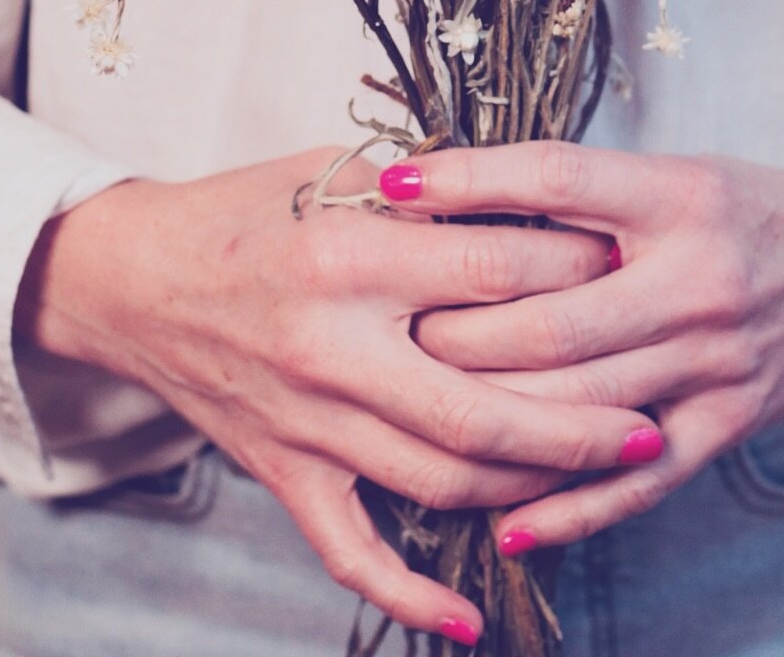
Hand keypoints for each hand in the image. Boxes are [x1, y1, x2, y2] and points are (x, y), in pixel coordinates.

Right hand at [16, 148, 662, 643]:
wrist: (132, 277)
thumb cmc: (244, 211)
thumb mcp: (331, 171)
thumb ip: (429, 189)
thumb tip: (537, 198)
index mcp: (349, 255)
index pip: (493, 272)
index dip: (574, 271)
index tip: (627, 270)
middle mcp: (329, 345)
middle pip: (481, 402)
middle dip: (581, 419)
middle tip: (651, 421)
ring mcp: (304, 421)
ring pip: (440, 477)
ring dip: (530, 485)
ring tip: (601, 480)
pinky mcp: (282, 471)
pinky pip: (351, 549)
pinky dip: (410, 591)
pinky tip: (470, 616)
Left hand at [390, 143, 783, 551]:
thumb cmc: (748, 208)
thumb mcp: (675, 173)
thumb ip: (582, 193)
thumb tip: (456, 197)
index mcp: (680, 196)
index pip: (556, 181)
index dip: (469, 181)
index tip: (393, 185)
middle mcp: (699, 278)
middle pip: (551, 317)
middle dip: (455, 330)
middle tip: (382, 329)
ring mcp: (718, 360)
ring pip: (582, 405)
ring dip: (490, 416)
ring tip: (413, 413)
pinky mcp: (731, 423)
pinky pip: (640, 481)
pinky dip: (570, 507)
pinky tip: (504, 522)